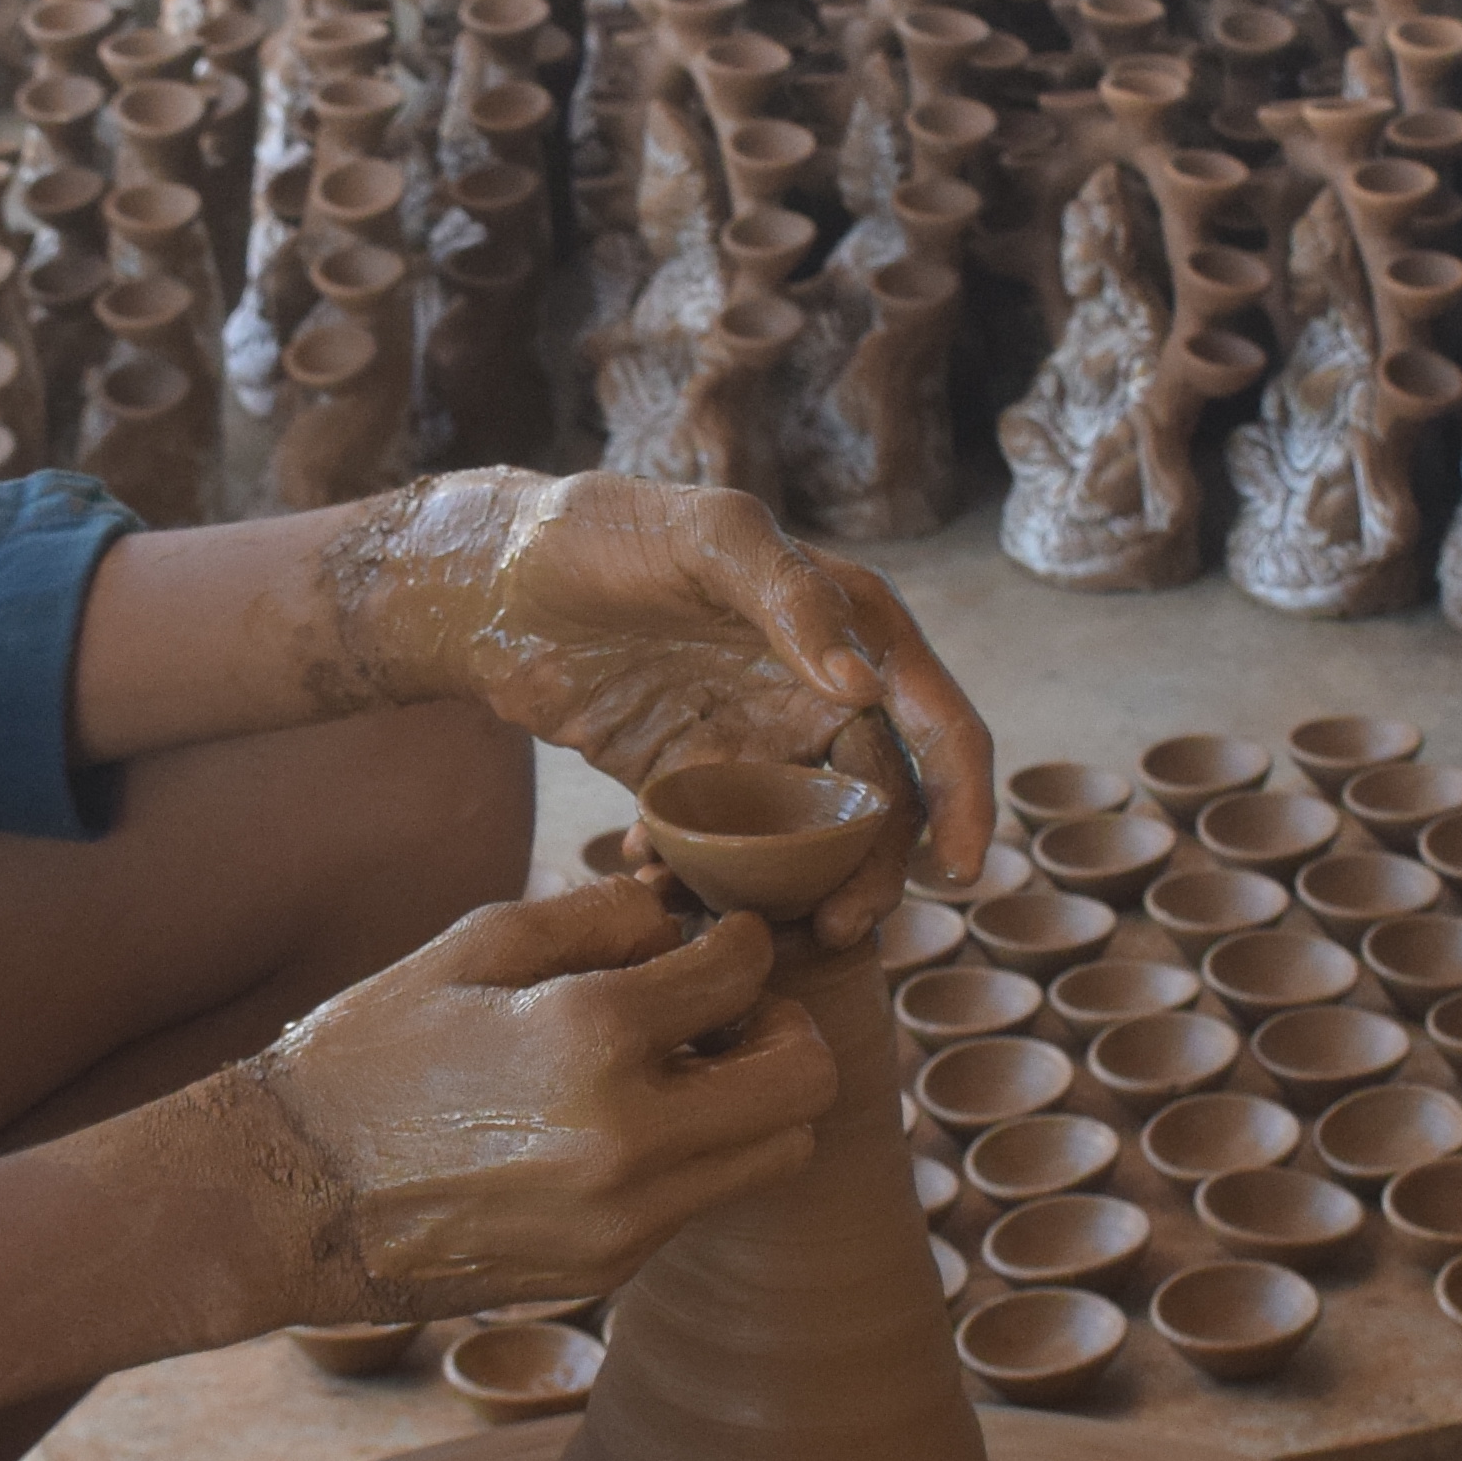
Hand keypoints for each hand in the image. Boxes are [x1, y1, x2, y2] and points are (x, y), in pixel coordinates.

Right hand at [210, 876, 834, 1329]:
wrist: (288, 1194)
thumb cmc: (375, 1050)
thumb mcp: (476, 945)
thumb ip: (599, 917)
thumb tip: (685, 919)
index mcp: (593, 1035)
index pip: (746, 971)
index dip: (743, 941)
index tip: (714, 941)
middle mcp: (630, 1138)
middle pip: (807, 1083)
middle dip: (781, 1030)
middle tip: (726, 1013)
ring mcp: (626, 1218)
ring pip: (778, 1155)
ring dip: (754, 1103)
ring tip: (680, 1073)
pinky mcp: (612, 1268)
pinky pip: (706, 1200)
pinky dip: (695, 1155)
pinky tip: (621, 1125)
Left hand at [326, 472, 994, 945]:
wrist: (496, 577)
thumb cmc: (606, 531)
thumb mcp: (707, 536)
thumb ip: (790, 598)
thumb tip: (861, 685)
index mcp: (852, 629)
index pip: (939, 725)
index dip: (964, 800)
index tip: (958, 871)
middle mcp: (819, 695)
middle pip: (880, 809)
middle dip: (873, 877)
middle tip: (835, 929)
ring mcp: (755, 744)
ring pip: (809, 848)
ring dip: (793, 898)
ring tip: (745, 928)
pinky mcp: (690, 782)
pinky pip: (722, 854)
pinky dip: (700, 881)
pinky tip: (651, 879)